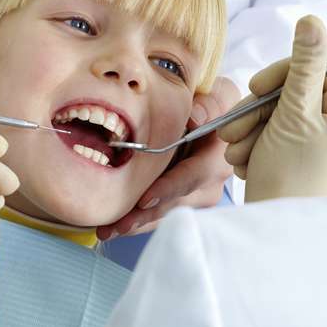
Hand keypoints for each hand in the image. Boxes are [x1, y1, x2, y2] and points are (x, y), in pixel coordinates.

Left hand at [96, 77, 239, 239]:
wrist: (217, 119)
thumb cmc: (213, 104)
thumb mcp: (218, 96)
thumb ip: (210, 104)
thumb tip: (197, 116)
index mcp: (219, 158)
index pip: (193, 176)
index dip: (169, 188)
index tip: (144, 199)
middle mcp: (211, 184)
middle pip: (175, 204)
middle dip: (144, 216)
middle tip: (116, 225)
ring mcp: (197, 197)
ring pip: (165, 214)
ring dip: (137, 223)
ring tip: (107, 230)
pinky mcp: (182, 202)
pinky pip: (159, 216)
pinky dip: (138, 221)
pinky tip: (114, 227)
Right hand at [218, 16, 326, 201]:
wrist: (275, 240)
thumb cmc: (291, 179)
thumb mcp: (293, 114)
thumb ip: (304, 65)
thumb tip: (313, 20)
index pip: (322, 67)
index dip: (285, 73)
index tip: (257, 88)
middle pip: (298, 91)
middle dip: (261, 108)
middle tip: (237, 128)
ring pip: (282, 113)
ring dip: (253, 128)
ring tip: (238, 151)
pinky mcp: (305, 160)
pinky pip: (278, 135)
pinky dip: (256, 143)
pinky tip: (246, 161)